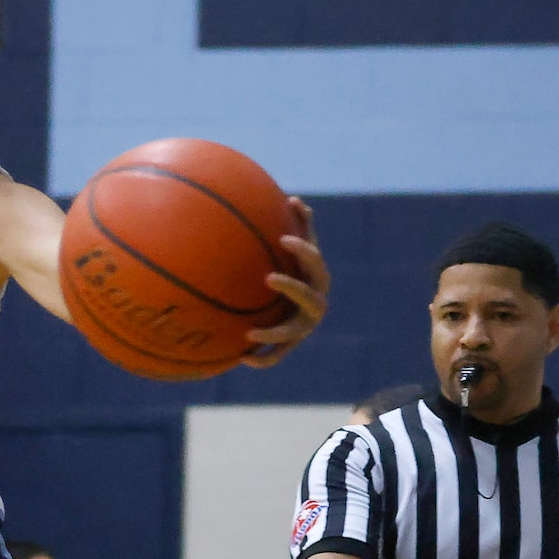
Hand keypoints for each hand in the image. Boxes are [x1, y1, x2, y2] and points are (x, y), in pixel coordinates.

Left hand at [240, 197, 328, 369]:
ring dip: (272, 333)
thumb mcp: (298, 252)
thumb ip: (301, 227)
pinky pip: (277, 357)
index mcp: (317, 278)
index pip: (314, 260)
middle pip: (308, 295)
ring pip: (291, 334)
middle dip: (291, 287)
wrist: (298, 307)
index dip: (302, 250)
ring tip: (250, 332)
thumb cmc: (295, 271)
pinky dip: (262, 359)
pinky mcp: (291, 345)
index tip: (282, 239)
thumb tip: (295, 199)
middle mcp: (316, 303)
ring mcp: (304, 327)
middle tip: (269, 278)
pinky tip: (242, 358)